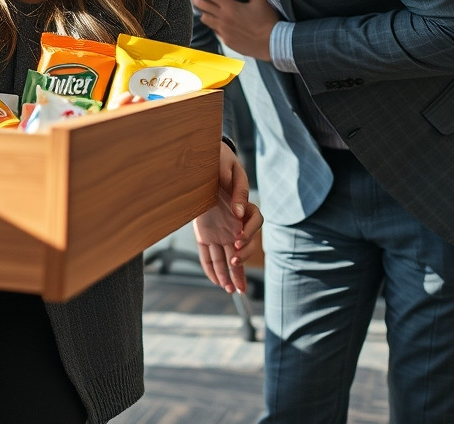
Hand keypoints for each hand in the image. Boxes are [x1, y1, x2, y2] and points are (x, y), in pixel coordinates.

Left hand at [189, 0, 278, 60]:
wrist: (272, 43)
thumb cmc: (268, 20)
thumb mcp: (259, 0)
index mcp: (230, 7)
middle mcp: (223, 19)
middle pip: (202, 6)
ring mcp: (223, 31)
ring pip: (205, 20)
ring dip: (204, 13)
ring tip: (205, 9)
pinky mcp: (226, 41)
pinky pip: (215, 31)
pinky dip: (215, 25)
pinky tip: (219, 23)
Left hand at [193, 139, 263, 292]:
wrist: (199, 165)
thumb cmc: (217, 163)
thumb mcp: (226, 168)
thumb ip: (235, 186)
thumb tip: (238, 208)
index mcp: (243, 206)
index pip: (254, 220)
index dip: (248, 230)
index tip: (237, 236)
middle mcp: (234, 222)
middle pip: (244, 245)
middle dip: (241, 259)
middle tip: (234, 263)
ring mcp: (220, 231)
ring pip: (228, 256)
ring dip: (231, 273)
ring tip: (234, 290)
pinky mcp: (205, 235)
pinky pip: (209, 255)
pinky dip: (212, 269)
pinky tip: (218, 282)